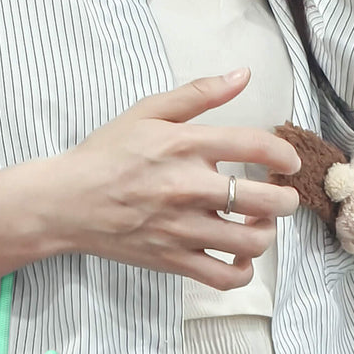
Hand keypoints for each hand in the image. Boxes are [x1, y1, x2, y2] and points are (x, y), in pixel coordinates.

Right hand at [49, 67, 301, 289]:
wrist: (66, 202)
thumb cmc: (106, 155)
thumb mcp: (148, 112)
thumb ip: (199, 93)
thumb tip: (243, 75)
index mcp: (185, 146)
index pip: (257, 147)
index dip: (284, 155)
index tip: (287, 163)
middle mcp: (189, 188)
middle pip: (266, 201)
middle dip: (286, 201)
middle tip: (280, 199)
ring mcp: (181, 229)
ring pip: (251, 242)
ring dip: (266, 234)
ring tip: (257, 226)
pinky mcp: (172, 260)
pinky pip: (223, 278)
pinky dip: (242, 271)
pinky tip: (238, 258)